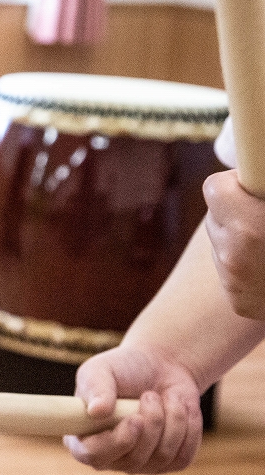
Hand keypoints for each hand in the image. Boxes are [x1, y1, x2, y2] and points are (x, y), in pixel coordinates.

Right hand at [64, 344, 202, 473]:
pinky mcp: (169, 463)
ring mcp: (141, 464)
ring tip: (166, 396)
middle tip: (150, 395)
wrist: (160, 367)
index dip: (115, 442)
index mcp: (83, 437)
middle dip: (151, 423)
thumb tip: (95, 411)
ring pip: (162, 457)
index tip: (135, 419)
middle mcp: (110, 457)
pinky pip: (183, 457)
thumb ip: (95, 388)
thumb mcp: (100, 369)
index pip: (93, 455)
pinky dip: (188, 428)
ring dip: (171, 420)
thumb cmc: (123, 368)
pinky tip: (181, 408)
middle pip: (133, 460)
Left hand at [204, 169, 264, 318]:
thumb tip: (262, 171)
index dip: (236, 183)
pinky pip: (233, 272)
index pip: (214, 188)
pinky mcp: (239, 303)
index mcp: (249, 228)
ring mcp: (234, 284)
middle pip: (216, 216)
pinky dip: (249, 266)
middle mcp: (233, 256)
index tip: (255, 186)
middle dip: (238, 211)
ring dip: (242, 238)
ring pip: (223, 245)